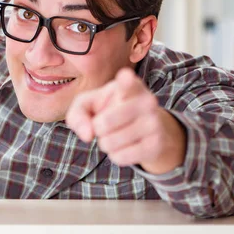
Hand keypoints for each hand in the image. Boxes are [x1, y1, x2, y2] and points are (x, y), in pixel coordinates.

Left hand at [65, 67, 185, 173]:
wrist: (144, 131)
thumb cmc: (110, 111)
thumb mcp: (89, 104)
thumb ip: (78, 113)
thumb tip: (88, 134)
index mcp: (130, 85)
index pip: (127, 80)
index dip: (124, 79)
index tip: (125, 76)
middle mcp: (146, 100)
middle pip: (103, 123)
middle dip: (97, 129)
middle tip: (106, 124)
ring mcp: (154, 123)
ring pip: (109, 142)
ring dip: (105, 143)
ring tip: (117, 134)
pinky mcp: (156, 145)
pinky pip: (119, 157)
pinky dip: (115, 155)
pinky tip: (125, 146)